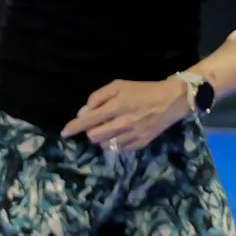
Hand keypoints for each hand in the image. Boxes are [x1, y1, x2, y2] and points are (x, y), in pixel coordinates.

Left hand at [62, 77, 190, 151]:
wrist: (171, 100)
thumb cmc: (143, 90)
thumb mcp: (119, 85)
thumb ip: (99, 97)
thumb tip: (83, 112)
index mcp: (116, 106)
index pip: (88, 120)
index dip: (74, 127)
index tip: (64, 133)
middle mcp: (122, 123)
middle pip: (94, 136)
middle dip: (90, 131)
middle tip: (97, 124)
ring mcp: (132, 135)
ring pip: (106, 145)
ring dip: (103, 137)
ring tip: (111, 127)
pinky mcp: (140, 143)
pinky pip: (120, 149)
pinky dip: (116, 143)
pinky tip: (121, 133)